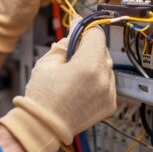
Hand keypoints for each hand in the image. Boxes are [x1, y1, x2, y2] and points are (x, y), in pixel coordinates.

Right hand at [0, 21, 116, 150]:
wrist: (45, 126)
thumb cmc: (42, 97)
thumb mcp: (47, 62)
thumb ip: (64, 44)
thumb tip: (74, 30)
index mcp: (87, 65)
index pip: (96, 34)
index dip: (85, 27)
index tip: (78, 26)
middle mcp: (103, 78)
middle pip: (102, 49)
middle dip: (88, 47)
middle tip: (71, 52)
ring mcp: (108, 92)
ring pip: (106, 66)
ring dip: (94, 63)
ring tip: (75, 72)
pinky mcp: (110, 104)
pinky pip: (107, 82)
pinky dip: (97, 79)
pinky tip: (82, 84)